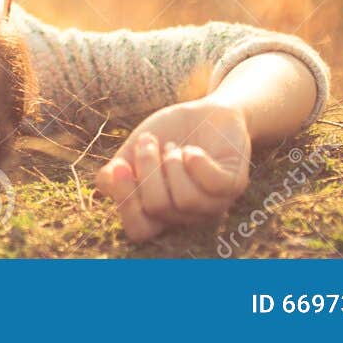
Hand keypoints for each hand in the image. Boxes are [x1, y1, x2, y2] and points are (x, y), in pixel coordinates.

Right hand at [93, 99, 250, 241]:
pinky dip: (196, 160)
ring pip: (185, 199)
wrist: (206, 111)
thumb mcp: (133, 150)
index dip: (126, 203)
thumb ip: (116, 170)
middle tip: (149, 141)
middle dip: (147, 165)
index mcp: (160, 212)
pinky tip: (192, 149)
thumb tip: (108, 181)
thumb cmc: (167, 134)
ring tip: (174, 146)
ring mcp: (214, 203)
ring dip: (172, 161)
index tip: (119, 166)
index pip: (139, 230)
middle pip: (157, 207)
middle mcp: (187, 215)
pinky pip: (213, 184)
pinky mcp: (234, 185)